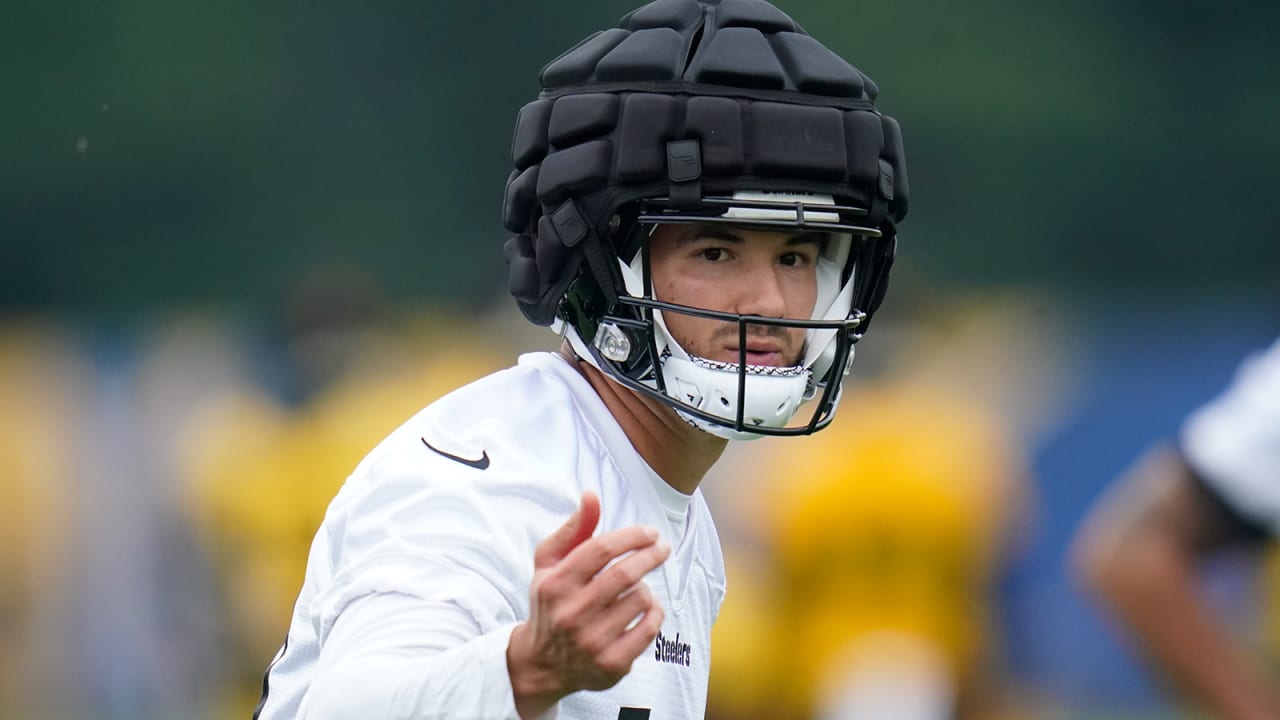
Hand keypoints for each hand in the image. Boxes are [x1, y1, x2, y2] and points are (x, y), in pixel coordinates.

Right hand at [507, 491, 669, 718]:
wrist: (540, 664)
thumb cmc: (551, 603)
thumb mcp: (549, 564)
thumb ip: (573, 529)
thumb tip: (592, 495)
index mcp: (555, 585)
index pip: (601, 550)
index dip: (631, 536)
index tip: (650, 532)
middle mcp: (571, 614)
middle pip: (625, 574)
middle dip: (651, 555)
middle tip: (662, 548)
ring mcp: (592, 642)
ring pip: (640, 598)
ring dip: (646, 586)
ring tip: (638, 585)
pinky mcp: (611, 665)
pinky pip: (649, 628)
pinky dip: (655, 612)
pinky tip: (647, 606)